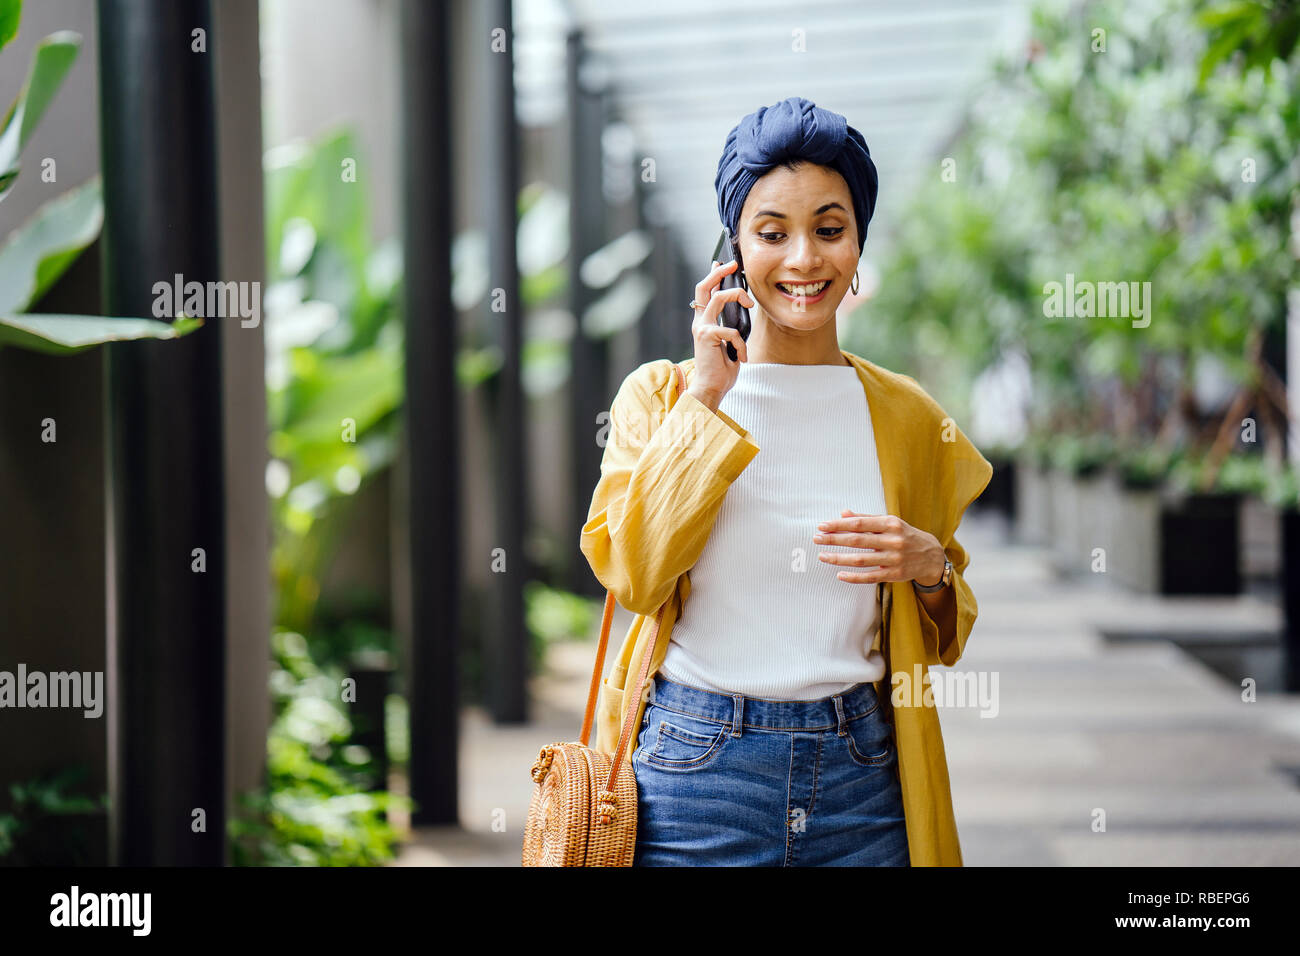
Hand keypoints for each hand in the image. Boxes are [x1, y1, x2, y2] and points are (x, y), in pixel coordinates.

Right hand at [687, 259, 752, 410]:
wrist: (711, 388)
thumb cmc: (721, 369)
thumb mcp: (729, 343)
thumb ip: (731, 327)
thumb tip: (743, 312)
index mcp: (704, 323)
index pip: (706, 293)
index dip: (713, 276)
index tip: (721, 263)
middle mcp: (700, 322)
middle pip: (704, 287)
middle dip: (718, 272)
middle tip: (732, 265)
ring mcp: (702, 328)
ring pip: (718, 297)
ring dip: (737, 295)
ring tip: (750, 305)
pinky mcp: (707, 337)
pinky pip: (731, 330)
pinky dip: (741, 343)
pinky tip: (742, 356)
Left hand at [813, 509, 944, 584]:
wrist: (931, 555)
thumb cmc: (904, 535)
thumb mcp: (889, 522)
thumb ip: (866, 518)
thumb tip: (843, 513)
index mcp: (890, 524)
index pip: (859, 523)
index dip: (838, 525)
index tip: (822, 526)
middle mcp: (893, 540)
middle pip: (857, 540)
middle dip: (834, 539)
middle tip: (816, 538)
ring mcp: (894, 559)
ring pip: (861, 560)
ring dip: (839, 558)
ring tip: (823, 556)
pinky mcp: (895, 575)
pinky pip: (870, 577)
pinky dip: (854, 577)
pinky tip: (839, 574)